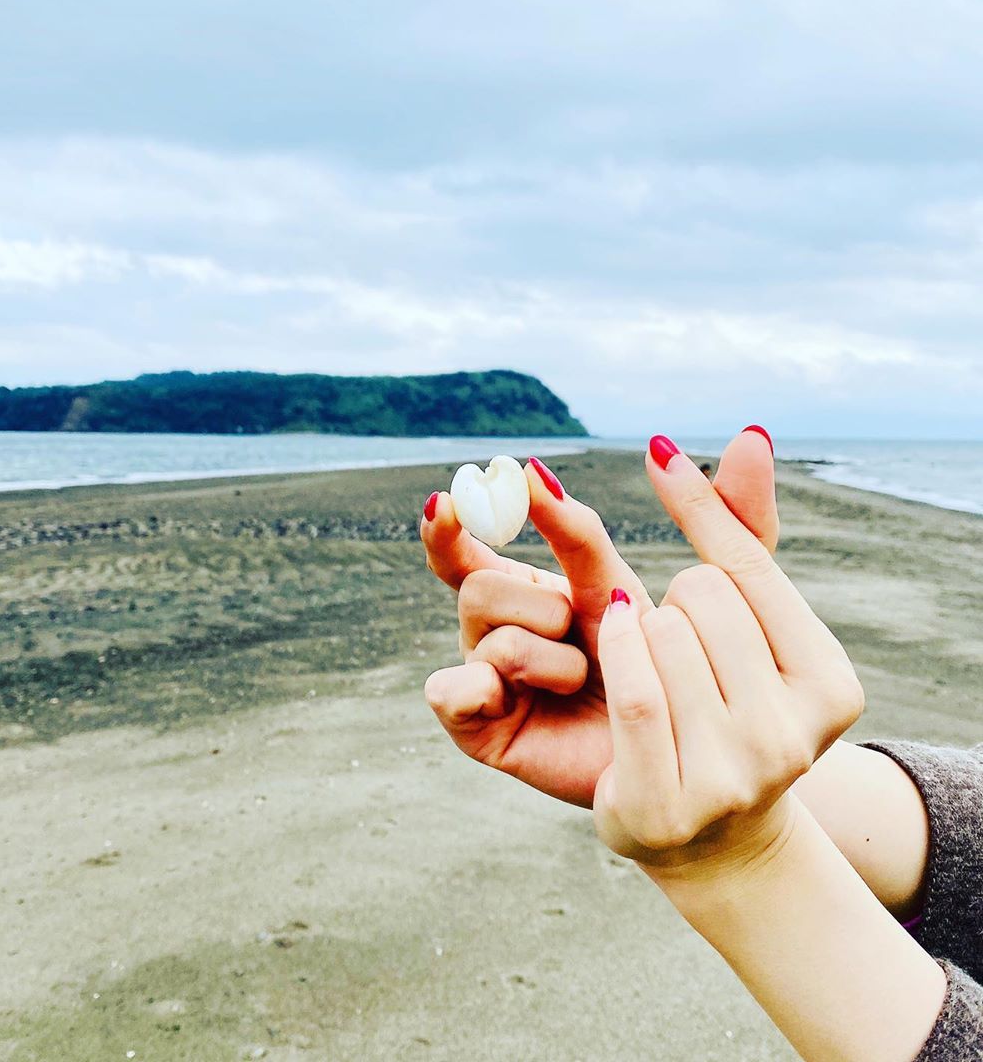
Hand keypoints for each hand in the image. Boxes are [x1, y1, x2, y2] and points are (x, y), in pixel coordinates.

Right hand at [421, 428, 778, 805]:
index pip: (484, 537)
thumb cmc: (690, 677)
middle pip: (483, 579)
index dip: (462, 515)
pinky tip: (499, 695)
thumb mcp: (718, 598)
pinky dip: (472, 685)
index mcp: (543, 585)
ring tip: (582, 680)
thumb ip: (732, 522)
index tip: (457, 492)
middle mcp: (507, 623)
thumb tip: (757, 431)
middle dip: (540, 598)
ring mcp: (489, 673)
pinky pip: (446, 690)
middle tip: (583, 628)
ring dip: (542, 651)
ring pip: (480, 628)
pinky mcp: (479, 725)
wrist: (688, 772)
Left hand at [593, 443, 863, 884]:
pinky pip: (633, 688)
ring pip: (659, 632)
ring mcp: (737, 772)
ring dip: (636, 632)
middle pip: (699, 594)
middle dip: (669, 602)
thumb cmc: (725, 704)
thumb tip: (748, 435)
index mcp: (828, 683)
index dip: (698, 507)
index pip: (748, 568)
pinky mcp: (670, 798)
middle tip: (675, 643)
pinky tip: (613, 635)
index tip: (657, 453)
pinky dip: (614, 649)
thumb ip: (747, 532)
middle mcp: (795, 733)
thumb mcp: (749, 628)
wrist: (708, 835)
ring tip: (653, 665)